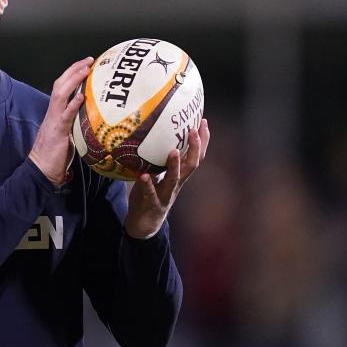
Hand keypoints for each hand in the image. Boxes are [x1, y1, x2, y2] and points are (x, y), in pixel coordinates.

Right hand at [28, 57, 92, 185]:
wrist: (41, 170)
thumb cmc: (55, 156)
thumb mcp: (68, 135)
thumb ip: (76, 124)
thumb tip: (91, 120)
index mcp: (55, 113)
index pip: (62, 87)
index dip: (72, 74)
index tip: (86, 64)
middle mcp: (53, 113)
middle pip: (60, 84)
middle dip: (74, 70)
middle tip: (89, 60)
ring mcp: (54, 121)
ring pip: (61, 94)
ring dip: (74, 80)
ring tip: (86, 69)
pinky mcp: (57, 132)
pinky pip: (65, 115)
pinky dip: (73, 104)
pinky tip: (82, 96)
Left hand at [125, 118, 209, 238]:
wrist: (144, 225)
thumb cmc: (149, 195)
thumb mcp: (156, 175)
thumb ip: (157, 160)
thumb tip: (152, 136)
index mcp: (180, 176)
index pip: (196, 156)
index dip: (202, 141)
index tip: (204, 122)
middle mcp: (176, 184)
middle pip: (192, 165)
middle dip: (195, 147)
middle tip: (194, 130)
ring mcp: (165, 195)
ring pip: (174, 180)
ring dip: (175, 166)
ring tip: (174, 151)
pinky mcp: (152, 204)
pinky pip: (150, 194)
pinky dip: (148, 185)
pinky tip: (143, 176)